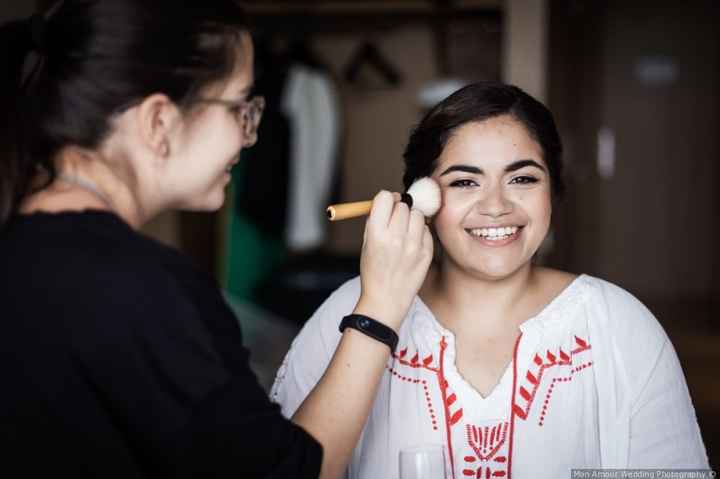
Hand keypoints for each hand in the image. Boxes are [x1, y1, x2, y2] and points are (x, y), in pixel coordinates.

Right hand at [354, 190, 432, 330]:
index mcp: (376, 234)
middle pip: (403, 205)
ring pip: (418, 215)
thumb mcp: (366, 244)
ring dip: (411, 219)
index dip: (386, 199)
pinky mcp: (427, 254)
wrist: (386, 301)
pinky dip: (420, 233)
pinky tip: (412, 245)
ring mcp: (413, 246)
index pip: (385, 198)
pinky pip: (427, 230)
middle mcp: (396, 238)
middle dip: (399, 209)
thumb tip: (389, 199)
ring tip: (405, 233)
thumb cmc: (374, 271)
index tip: (387, 204)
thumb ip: (376, 220)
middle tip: (396, 221)